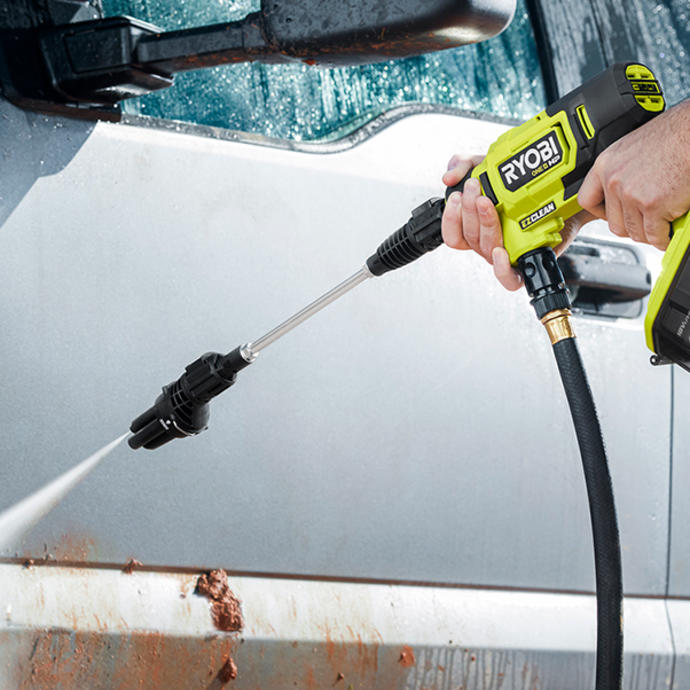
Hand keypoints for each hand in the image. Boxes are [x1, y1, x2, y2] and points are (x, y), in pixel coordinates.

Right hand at [441, 155, 593, 290]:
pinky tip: (502, 250)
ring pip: (486, 249)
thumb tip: (447, 177)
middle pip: (469, 238)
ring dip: (484, 223)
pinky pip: (509, 278)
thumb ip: (464, 165)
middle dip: (468, 210)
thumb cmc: (525, 184)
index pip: (453, 235)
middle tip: (473, 186)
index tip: (455, 196)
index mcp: (476, 227)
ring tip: (487, 199)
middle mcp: (489, 243)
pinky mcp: (527, 261)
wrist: (562, 189)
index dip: (450, 219)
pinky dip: (502, 268)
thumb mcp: (489, 166)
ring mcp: (507, 253)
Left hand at [578, 100, 689, 250]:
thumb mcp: (634, 149)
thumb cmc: (673, 135)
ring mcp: (632, 195)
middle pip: (613, 222)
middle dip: (631, 226)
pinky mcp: (653, 206)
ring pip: (634, 231)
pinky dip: (663, 238)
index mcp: (605, 165)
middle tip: (645, 222)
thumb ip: (623, 172)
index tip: (610, 215)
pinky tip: (669, 231)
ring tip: (660, 224)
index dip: (600, 212)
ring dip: (648, 233)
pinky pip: (654, 235)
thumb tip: (622, 192)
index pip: (587, 200)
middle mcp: (614, 181)